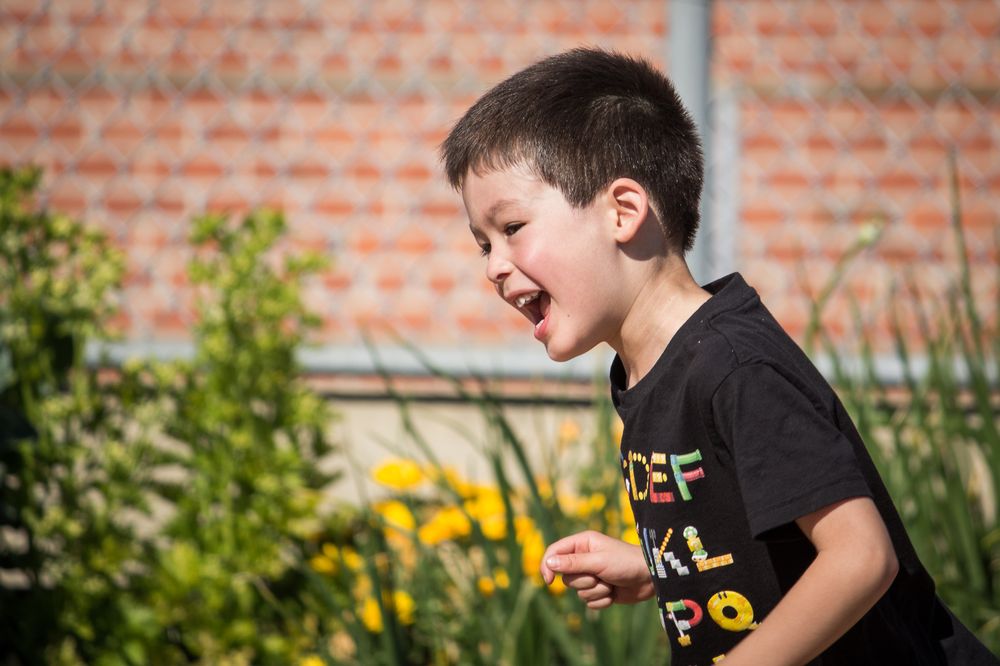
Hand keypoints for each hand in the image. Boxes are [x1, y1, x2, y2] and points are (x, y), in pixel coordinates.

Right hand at [540, 530, 654, 608]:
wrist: (651, 578)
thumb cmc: (626, 562)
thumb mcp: (598, 561)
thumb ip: (573, 563)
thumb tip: (549, 563)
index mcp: (582, 543)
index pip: (555, 552)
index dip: (547, 565)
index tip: (548, 581)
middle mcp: (584, 558)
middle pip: (566, 577)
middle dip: (584, 581)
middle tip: (600, 576)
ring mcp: (592, 575)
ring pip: (578, 592)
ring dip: (596, 591)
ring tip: (611, 583)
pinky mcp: (600, 591)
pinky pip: (589, 602)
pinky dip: (602, 600)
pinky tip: (614, 593)